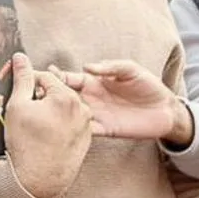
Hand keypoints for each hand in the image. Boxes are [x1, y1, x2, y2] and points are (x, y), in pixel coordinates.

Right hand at [4, 53, 93, 197]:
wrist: (38, 180)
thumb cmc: (26, 144)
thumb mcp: (18, 106)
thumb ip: (22, 78)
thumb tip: (21, 58)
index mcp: (66, 97)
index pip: (44, 77)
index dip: (27, 81)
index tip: (16, 88)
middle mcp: (81, 109)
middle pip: (56, 92)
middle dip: (39, 96)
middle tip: (23, 109)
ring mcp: (85, 126)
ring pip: (63, 108)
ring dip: (48, 111)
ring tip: (31, 124)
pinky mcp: (85, 140)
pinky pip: (69, 124)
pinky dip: (57, 125)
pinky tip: (42, 136)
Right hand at [53, 60, 192, 146]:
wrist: (165, 110)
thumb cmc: (148, 85)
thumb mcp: (131, 70)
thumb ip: (110, 67)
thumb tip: (87, 67)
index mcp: (94, 82)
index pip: (68, 78)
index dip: (54, 76)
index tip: (39, 74)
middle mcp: (91, 98)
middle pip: (64, 97)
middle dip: (48, 96)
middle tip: (33, 95)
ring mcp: (96, 115)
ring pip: (70, 115)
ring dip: (57, 114)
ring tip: (42, 112)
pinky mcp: (105, 129)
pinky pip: (86, 130)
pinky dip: (75, 130)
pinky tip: (64, 130)